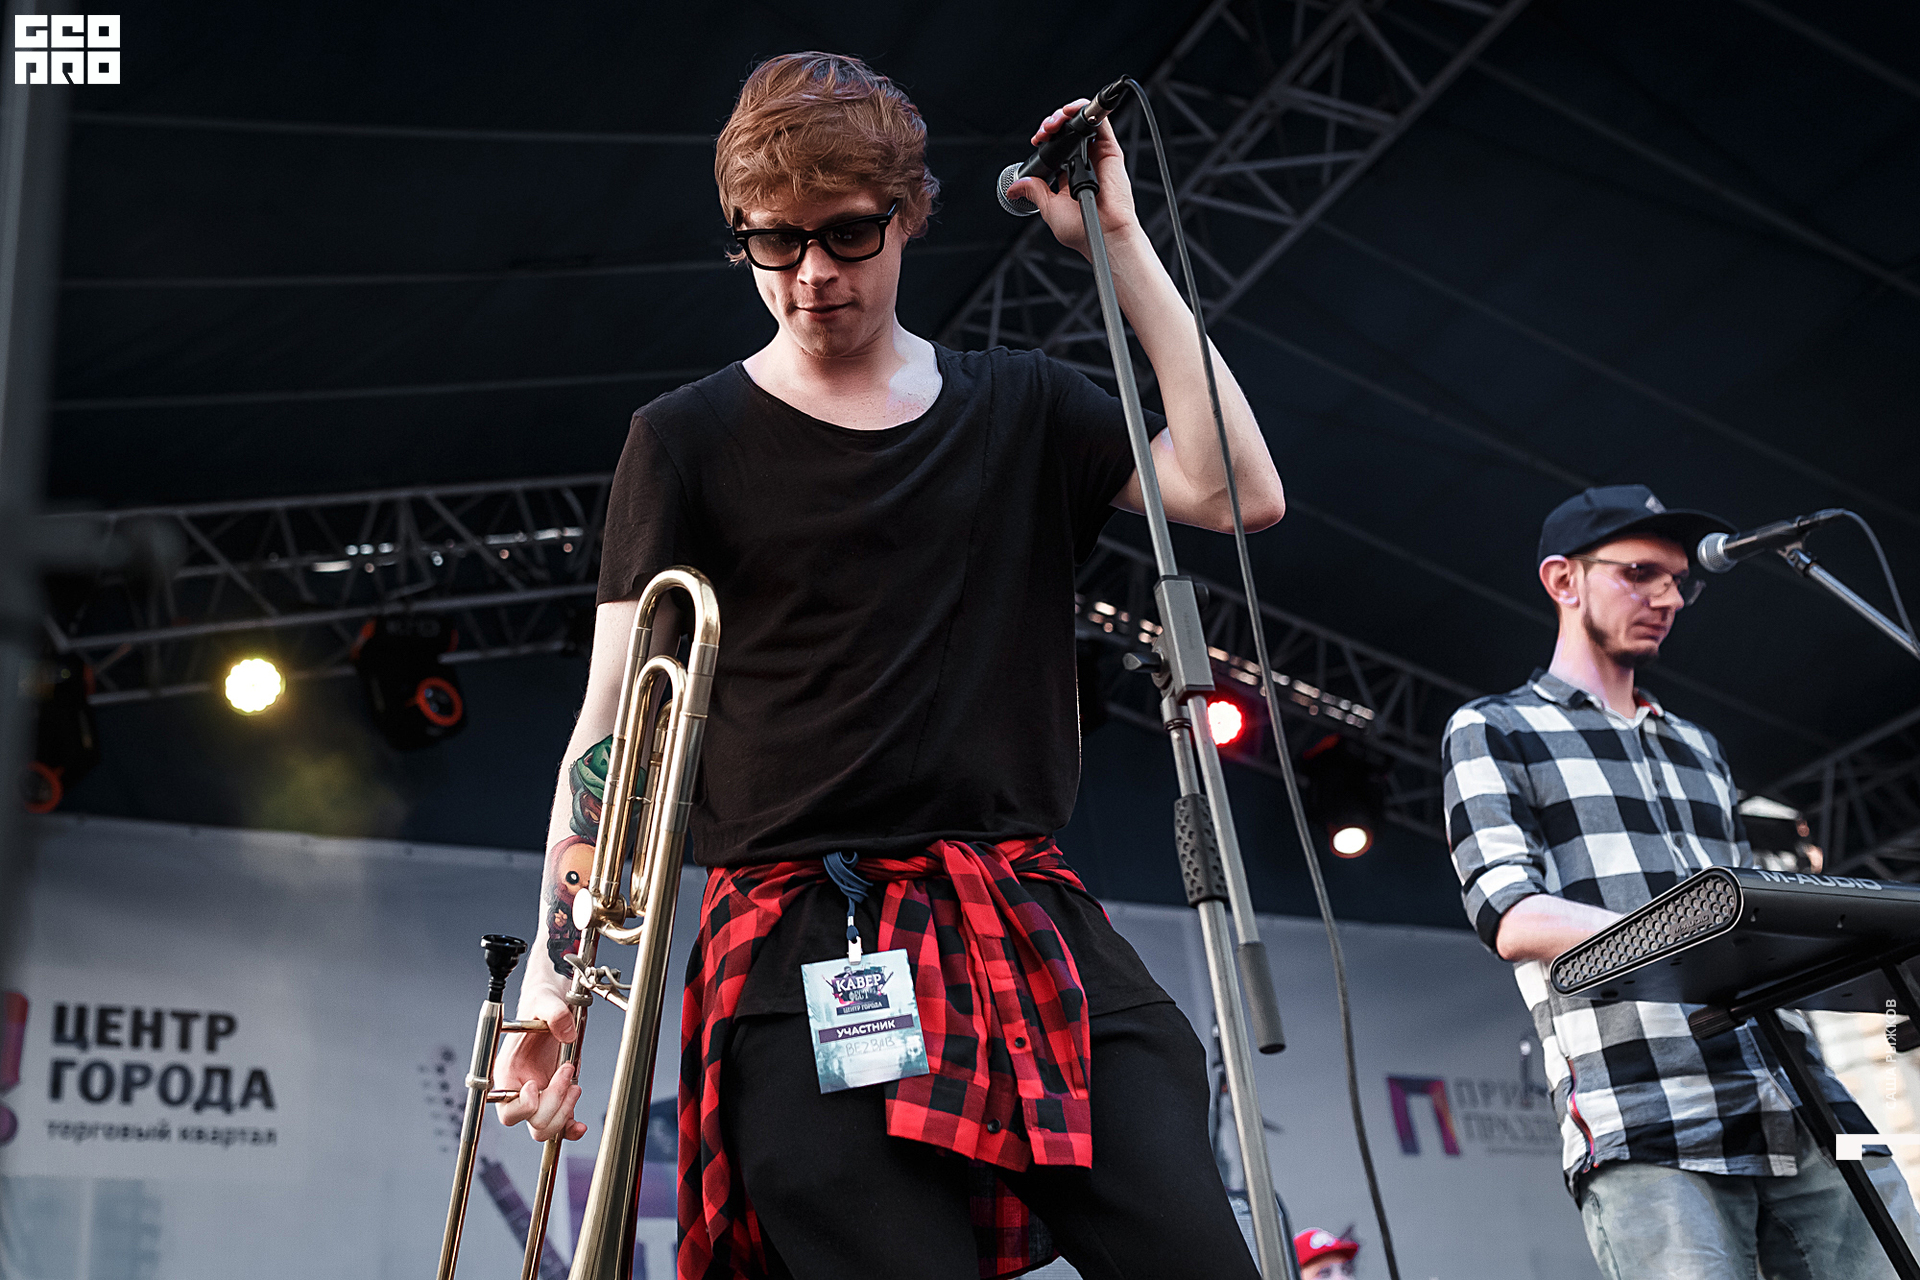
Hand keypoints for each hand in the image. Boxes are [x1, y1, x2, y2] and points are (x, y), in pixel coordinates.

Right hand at [493, 983, 586, 1141]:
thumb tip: (567, 1031)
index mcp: (508, 1072)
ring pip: (545, 1128)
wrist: (554, 1005)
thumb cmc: (541, 1003)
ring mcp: (539, 1097)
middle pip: (530, 1122)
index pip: (508, 1109)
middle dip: (553, 1102)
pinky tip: (580, 1125)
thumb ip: (554, 1013)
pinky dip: (570, 1129)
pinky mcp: (556, 1098)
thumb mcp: (545, 1000)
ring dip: (564, 1112)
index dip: (525, 1104)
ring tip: (575, 1085)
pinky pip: (561, 1127)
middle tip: (567, 1071)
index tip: (536, 1083)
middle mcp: (520, 1089)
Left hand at [1006, 99, 1141, 259]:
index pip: (1055, 148)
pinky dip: (1084, 110)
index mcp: (1068, 176)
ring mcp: (1097, 155)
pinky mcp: (1110, 151)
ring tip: (1054, 124)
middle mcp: (1083, 162)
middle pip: (1066, 131)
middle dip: (1051, 124)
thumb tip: (1015, 188)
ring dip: (1064, 114)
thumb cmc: (1083, 229)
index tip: (1036, 141)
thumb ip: (1034, 192)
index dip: (1044, 139)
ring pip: (1081, 122)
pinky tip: (1070, 111)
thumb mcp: (1049, 209)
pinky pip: (1100, 122)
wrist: (1104, 234)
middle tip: (1043, 133)